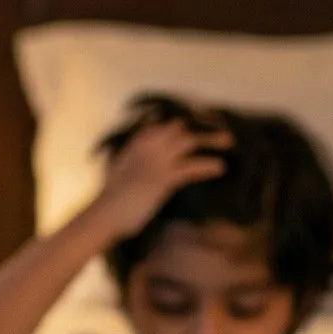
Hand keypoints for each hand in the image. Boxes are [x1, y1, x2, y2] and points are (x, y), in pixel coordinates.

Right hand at [90, 118, 229, 240]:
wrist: (103, 215)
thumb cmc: (110, 199)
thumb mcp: (119, 170)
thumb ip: (134, 156)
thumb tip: (143, 150)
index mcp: (136, 142)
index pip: (162, 122)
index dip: (183, 120)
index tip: (200, 118)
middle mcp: (146, 146)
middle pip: (180, 127)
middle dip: (202, 125)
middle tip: (220, 127)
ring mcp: (155, 160)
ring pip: (190, 141)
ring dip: (212, 139)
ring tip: (229, 142)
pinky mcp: (163, 178)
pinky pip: (191, 167)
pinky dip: (208, 166)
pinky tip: (219, 168)